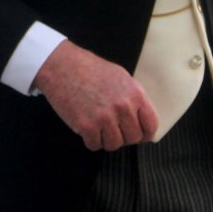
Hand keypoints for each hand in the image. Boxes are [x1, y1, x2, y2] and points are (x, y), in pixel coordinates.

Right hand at [33, 40, 158, 151]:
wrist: (61, 65)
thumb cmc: (90, 68)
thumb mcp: (120, 76)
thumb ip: (133, 98)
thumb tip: (142, 118)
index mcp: (135, 94)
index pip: (151, 125)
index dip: (145, 133)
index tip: (138, 134)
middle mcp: (123, 107)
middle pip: (133, 138)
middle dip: (123, 135)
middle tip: (112, 127)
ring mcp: (105, 118)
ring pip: (114, 144)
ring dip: (106, 139)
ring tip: (98, 125)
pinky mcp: (87, 126)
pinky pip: (95, 145)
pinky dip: (90, 140)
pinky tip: (86, 126)